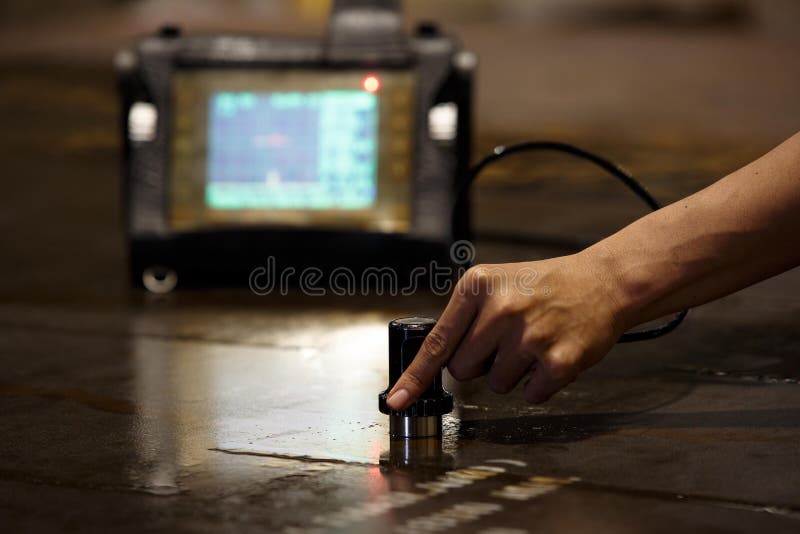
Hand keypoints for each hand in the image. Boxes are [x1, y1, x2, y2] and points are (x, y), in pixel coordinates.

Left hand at [386, 249, 628, 407]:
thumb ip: (463, 318)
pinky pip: (530, 395)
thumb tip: (433, 364)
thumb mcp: (494, 284)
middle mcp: (501, 309)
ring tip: (532, 343)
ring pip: (495, 385)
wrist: (602, 282)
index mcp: (477, 287)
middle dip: (479, 364)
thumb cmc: (542, 287)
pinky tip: (550, 355)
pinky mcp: (559, 360)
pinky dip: (538, 385)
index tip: (397, 400)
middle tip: (505, 341)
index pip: (437, 342)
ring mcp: (530, 336)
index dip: (415, 377)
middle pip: (462, 370)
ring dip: (511, 373)